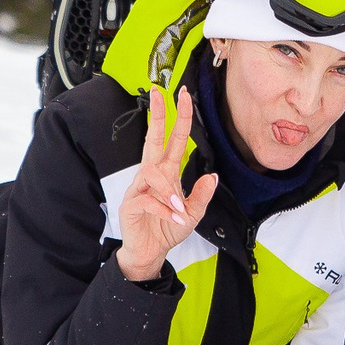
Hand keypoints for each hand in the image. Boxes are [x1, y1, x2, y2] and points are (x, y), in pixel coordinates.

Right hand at [118, 83, 219, 281]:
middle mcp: (151, 175)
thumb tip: (213, 176)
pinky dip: (166, 211)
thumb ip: (201, 195)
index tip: (182, 96)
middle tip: (158, 93)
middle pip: (152, 139)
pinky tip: (174, 220)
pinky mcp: (131, 203)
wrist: (149, 252)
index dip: (178, 119)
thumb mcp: (193, 213)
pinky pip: (150, 200)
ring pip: (154, 174)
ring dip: (170, 193)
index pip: (173, 140)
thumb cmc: (168, 229)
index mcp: (167, 172)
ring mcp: (139, 187)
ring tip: (181, 211)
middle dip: (156, 115)